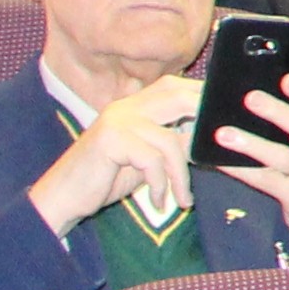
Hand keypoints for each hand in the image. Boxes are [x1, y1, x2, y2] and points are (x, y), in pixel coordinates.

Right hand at [27, 72, 201, 238]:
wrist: (62, 198)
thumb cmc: (106, 178)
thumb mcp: (146, 158)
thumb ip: (172, 141)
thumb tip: (209, 134)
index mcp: (135, 103)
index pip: (176, 87)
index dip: (202, 97)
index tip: (226, 116)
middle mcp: (126, 105)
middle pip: (178, 98)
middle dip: (203, 120)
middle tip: (218, 149)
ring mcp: (117, 120)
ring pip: (169, 141)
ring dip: (181, 176)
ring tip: (183, 200)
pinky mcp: (110, 141)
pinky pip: (152, 160)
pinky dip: (161, 184)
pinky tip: (159, 202)